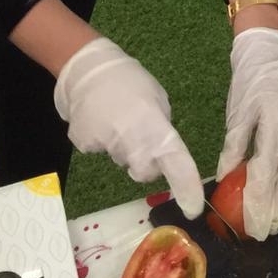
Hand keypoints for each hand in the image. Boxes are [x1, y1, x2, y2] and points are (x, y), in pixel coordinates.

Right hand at [54, 37, 203, 216]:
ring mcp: (103, 144)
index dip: (186, 184)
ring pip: (122, 160)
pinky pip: (100, 151)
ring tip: (118, 118)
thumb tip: (161, 149)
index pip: (175, 159)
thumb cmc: (128, 80)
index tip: (194, 208)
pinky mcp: (83, 145)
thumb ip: (160, 127)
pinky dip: (103, 141)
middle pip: (145, 170)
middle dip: (147, 162)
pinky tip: (101, 120)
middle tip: (142, 135)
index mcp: (153, 123)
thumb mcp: (156, 99)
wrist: (86, 69)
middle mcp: (129, 139)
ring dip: (124, 146)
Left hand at [216, 28, 277, 238]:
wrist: (274, 54)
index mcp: (274, 122)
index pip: (267, 169)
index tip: (252, 224)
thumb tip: (225, 177)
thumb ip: (234, 144)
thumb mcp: (238, 112)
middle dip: (277, 207)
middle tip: (266, 233)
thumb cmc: (251, 82)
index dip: (260, 200)